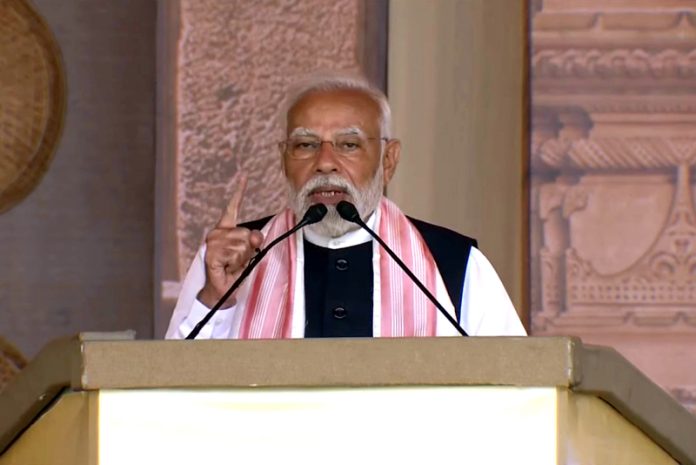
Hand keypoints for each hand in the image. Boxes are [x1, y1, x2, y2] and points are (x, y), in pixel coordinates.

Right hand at [197, 176, 263, 307]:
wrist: (221, 290)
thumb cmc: (234, 271)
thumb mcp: (249, 253)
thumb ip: (254, 241)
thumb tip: (255, 235)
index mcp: (225, 229)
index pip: (233, 208)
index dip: (239, 192)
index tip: (245, 176)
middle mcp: (217, 232)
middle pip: (247, 233)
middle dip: (249, 249)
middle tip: (238, 260)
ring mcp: (212, 242)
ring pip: (243, 245)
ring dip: (242, 258)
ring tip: (232, 265)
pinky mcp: (211, 253)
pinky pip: (235, 253)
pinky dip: (235, 263)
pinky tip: (226, 267)